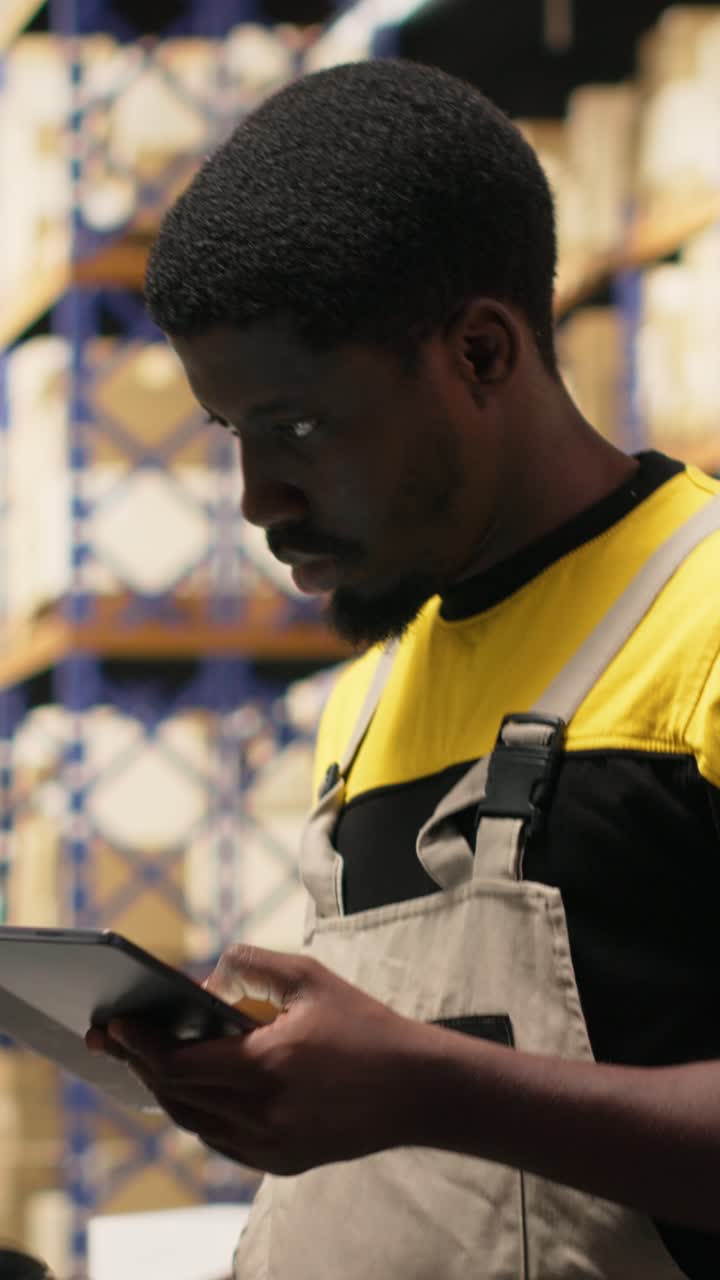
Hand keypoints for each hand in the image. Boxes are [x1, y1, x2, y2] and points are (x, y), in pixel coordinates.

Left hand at [86, 946, 427, 1174]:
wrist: (416, 1088)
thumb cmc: (365, 1026)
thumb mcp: (310, 978)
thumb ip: (251, 966)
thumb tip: (203, 981)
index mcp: (266, 1064)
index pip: (178, 1062)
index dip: (140, 1044)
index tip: (116, 1024)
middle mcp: (262, 1113)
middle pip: (177, 1094)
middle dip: (141, 1064)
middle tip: (119, 1039)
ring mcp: (270, 1145)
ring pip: (193, 1122)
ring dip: (166, 1092)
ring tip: (148, 1062)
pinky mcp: (281, 1162)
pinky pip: (220, 1141)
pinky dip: (198, 1115)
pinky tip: (192, 1091)